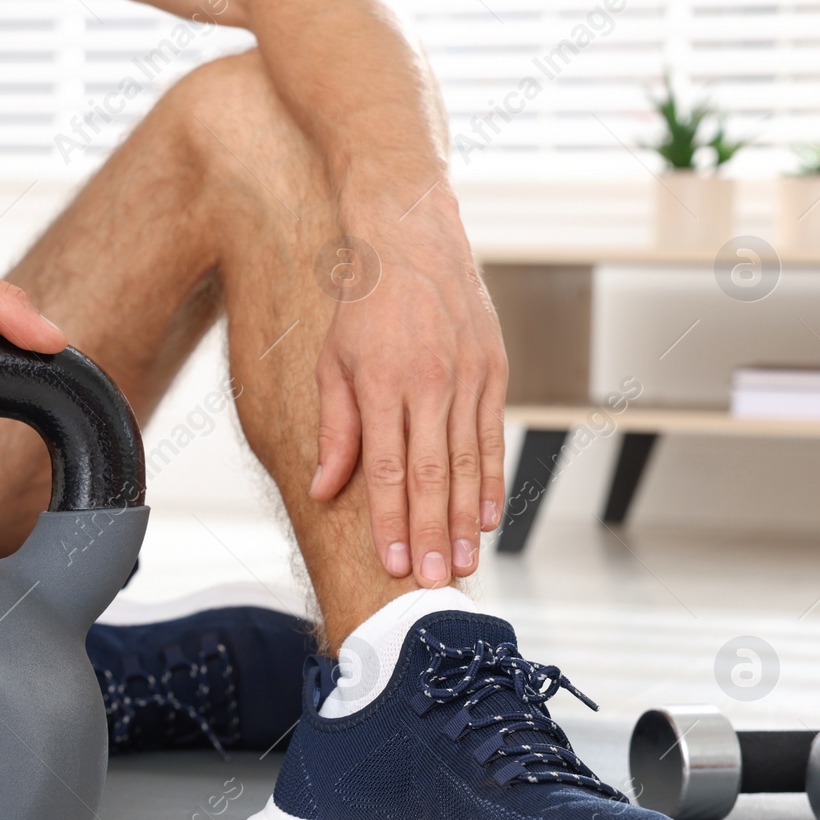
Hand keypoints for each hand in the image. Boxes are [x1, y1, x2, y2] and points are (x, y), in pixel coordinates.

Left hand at [310, 177, 507, 584]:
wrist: (411, 235)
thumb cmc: (361, 303)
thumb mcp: (332, 361)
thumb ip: (335, 428)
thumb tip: (326, 489)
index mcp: (383, 382)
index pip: (389, 469)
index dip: (391, 522)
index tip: (391, 564)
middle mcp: (430, 381)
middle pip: (433, 475)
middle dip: (432, 535)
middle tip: (433, 584)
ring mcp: (467, 375)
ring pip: (468, 461)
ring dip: (466, 519)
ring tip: (463, 564)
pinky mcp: (494, 368)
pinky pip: (492, 435)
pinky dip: (491, 479)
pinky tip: (488, 517)